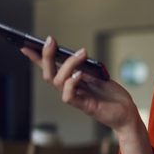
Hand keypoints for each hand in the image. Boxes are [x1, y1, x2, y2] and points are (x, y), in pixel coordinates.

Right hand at [21, 37, 152, 153]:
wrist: (127, 113)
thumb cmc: (113, 96)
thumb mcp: (99, 77)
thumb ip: (86, 69)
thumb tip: (76, 57)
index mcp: (73, 81)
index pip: (51, 68)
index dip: (37, 58)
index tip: (26, 45)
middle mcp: (71, 89)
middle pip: (49, 73)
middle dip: (46, 56)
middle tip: (51, 41)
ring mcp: (76, 98)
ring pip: (58, 81)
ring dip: (68, 64)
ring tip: (82, 53)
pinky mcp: (84, 106)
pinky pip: (69, 96)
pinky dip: (71, 83)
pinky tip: (79, 74)